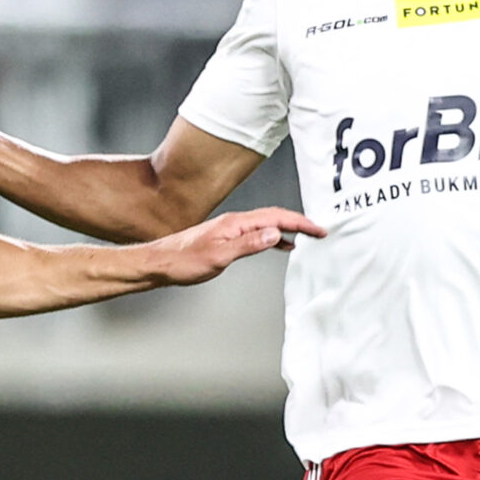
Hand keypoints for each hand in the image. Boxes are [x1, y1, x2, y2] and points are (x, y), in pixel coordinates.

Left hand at [154, 206, 325, 284]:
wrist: (159, 263)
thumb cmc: (183, 261)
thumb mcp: (218, 257)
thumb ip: (248, 244)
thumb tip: (275, 234)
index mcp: (236, 223)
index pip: (276, 217)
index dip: (300, 223)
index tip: (318, 229)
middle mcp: (235, 222)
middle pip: (275, 217)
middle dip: (300, 223)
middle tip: (320, 231)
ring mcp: (230, 229)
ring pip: (267, 224)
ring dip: (289, 229)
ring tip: (307, 237)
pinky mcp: (226, 238)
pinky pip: (257, 234)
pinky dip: (274, 237)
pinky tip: (280, 244)